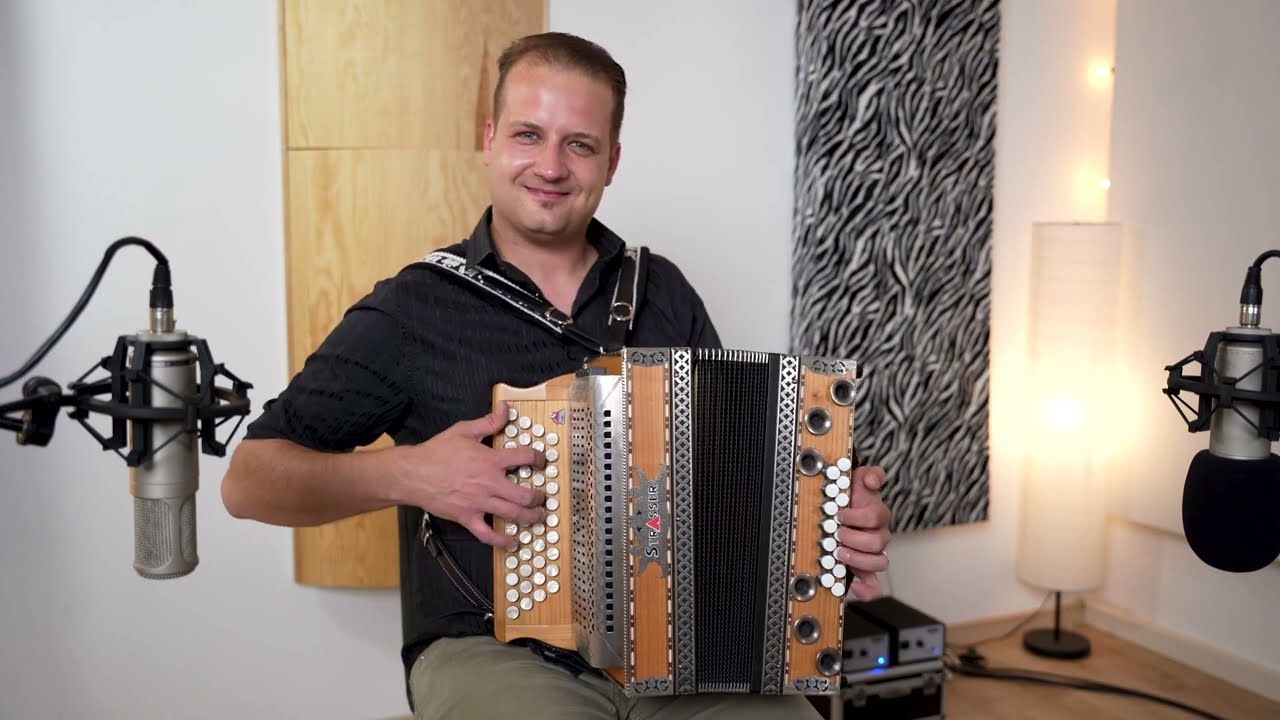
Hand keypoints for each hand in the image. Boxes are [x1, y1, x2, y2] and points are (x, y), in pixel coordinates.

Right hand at [391, 401, 546, 548]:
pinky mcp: (467, 518)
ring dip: (530, 518)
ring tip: (538, 517)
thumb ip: (488, 422)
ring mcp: (479, 503)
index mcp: (490, 461)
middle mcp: (489, 484)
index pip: (524, 457)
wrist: (413, 473)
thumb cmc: (436, 452)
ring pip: (513, 515)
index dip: (538, 458)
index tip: (541, 461)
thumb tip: (504, 409)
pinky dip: (502, 541)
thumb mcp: (464, 430)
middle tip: (542, 497)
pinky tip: (512, 542)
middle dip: (538, 497)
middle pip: (525, 495)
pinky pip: (487, 534)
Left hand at [834, 464, 890, 600]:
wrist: (840, 512)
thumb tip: (872, 481)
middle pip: (878, 541)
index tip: (840, 514)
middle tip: (837, 534)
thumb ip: (869, 475)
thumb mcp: (857, 480)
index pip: (877, 516)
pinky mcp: (866, 570)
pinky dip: (868, 590)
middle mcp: (878, 534)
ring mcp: (874, 553)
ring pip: (880, 562)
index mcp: (876, 515)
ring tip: (840, 553)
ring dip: (858, 559)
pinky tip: (856, 587)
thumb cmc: (849, 498)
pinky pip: (875, 586)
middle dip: (854, 538)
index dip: (858, 517)